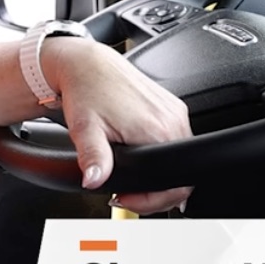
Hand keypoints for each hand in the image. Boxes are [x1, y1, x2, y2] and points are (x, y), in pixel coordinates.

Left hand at [41, 37, 192, 213]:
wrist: (87, 64)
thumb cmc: (86, 90)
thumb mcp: (85, 129)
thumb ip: (94, 158)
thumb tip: (94, 181)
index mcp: (157, 128)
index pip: (175, 184)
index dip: (152, 200)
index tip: (127, 199)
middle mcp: (172, 120)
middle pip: (179, 174)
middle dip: (153, 190)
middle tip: (126, 192)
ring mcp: (174, 112)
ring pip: (177, 156)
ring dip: (157, 171)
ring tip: (131, 173)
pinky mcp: (171, 106)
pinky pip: (174, 138)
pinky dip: (159, 151)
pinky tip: (138, 152)